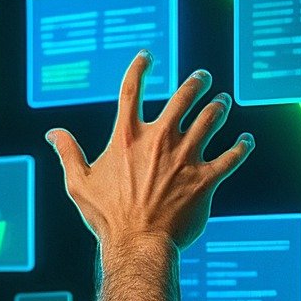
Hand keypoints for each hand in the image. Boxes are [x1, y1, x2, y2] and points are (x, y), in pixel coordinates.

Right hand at [45, 51, 253, 251]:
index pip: (131, 91)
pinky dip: (242, 146)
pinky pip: (232, 156)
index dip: (139, 68)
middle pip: (184, 97)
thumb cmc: (107, 217)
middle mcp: (159, 140)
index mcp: (127, 138)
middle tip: (204, 78)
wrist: (138, 245)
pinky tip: (246, 140)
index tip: (147, 55)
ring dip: (219, 107)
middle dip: (197, 83)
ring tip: (223, 103)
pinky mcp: (206, 179)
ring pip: (211, 119)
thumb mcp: (79, 184)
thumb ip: (68, 154)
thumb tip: (53, 133)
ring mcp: (186, 158)